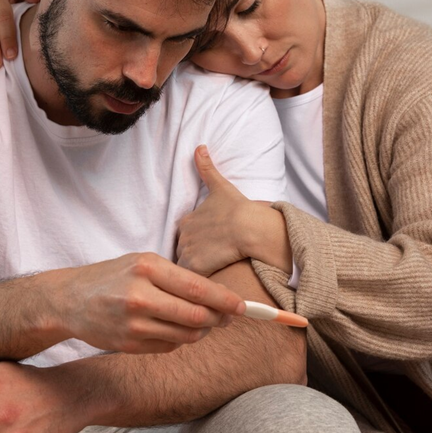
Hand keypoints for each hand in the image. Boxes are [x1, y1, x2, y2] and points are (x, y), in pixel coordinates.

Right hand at [51, 251, 245, 353]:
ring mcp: (133, 324)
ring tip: (202, 321)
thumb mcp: (143, 262)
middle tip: (228, 317)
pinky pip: (169, 346)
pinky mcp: (129, 345)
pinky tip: (173, 328)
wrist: (69, 299)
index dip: (226, 301)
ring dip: (202, 331)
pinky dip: (179, 339)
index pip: (198, 288)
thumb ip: (178, 277)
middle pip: (197, 317)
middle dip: (219, 319)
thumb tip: (220, 296)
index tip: (243, 307)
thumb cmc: (113, 276)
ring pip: (186, 335)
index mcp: (147, 267)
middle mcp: (140, 296)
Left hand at [176, 145, 254, 275]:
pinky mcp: (194, 268)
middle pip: (184, 254)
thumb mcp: (220, 186)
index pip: (185, 238)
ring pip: (186, 269)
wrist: (249, 227)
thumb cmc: (237, 208)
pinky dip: (198, 285)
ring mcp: (187, 253)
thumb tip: (199, 147)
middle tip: (212, 264)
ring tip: (210, 277)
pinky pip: (191, 282)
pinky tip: (209, 286)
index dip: (198, 244)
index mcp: (185, 222)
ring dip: (195, 273)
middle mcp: (182, 237)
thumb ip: (207, 168)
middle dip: (195, 260)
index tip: (212, 248)